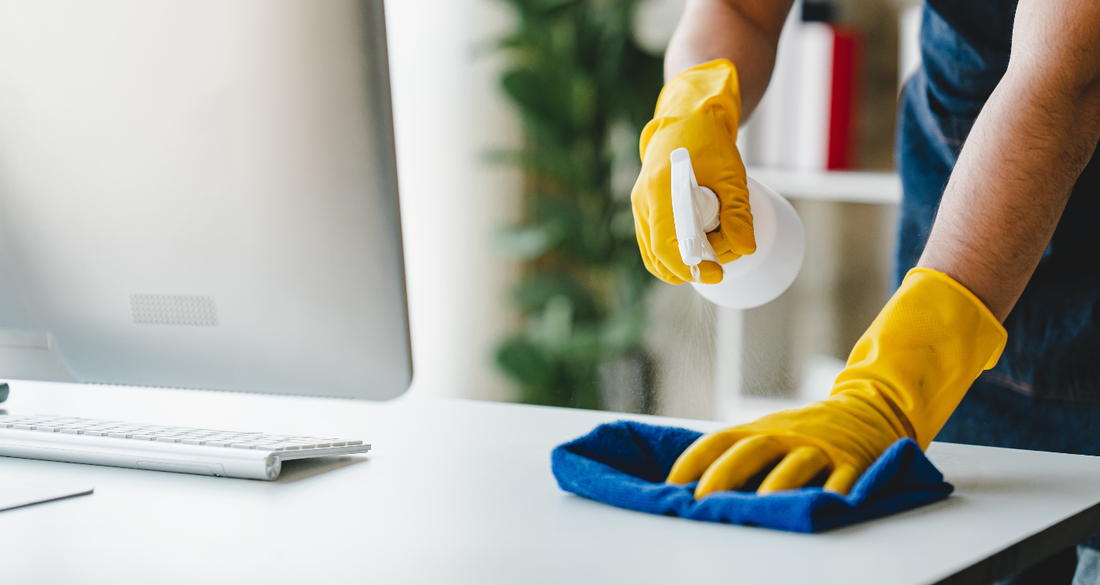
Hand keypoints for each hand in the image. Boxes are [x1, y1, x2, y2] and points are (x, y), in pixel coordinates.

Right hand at [631, 59, 755, 284]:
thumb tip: (745, 248)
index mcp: (660, 189)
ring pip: (652, 252)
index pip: (665, 245)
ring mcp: (639, 205)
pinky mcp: (644, 207)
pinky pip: (652, 242)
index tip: (717, 273)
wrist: (687, 116)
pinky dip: (674, 253)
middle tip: (720, 265)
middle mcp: (642, 200)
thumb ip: (738, 212)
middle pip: (656, 255)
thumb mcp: (731, 175)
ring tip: (713, 252)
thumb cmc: (710, 141)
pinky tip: (699, 248)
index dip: (690, 267)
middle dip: (689, 269)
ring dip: (681, 263)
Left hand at [668, 268, 1007, 495]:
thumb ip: (738, 454)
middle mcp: (788, 436)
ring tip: (762, 504)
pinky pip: (845, 478)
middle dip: (726, 473)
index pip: (720, 440)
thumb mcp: (771, 434)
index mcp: (763, 429)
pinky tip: (824, 505)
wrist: (871, 410)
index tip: (672, 483)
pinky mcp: (854, 461)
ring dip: (779, 482)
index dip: (694, 460)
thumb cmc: (808, 432)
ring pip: (798, 463)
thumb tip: (690, 483)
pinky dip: (835, 492)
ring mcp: (822, 448)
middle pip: (754, 449)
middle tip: (704, 497)